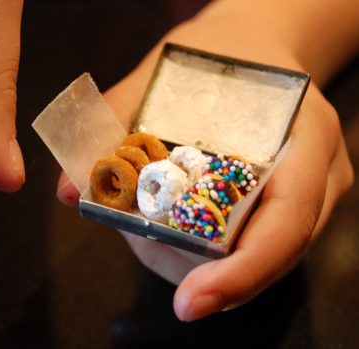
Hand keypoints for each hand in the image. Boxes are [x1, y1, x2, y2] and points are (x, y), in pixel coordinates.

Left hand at [57, 5, 354, 320]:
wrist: (255, 53)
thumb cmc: (217, 60)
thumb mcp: (167, 75)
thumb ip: (115, 125)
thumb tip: (68, 190)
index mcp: (304, 136)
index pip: (288, 219)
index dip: (243, 271)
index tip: (189, 304)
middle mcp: (317, 177)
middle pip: (268, 255)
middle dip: (195, 267)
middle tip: (136, 238)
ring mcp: (309, 199)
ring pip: (252, 261)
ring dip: (187, 259)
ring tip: (143, 223)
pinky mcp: (285, 212)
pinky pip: (242, 248)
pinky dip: (194, 249)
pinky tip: (163, 224)